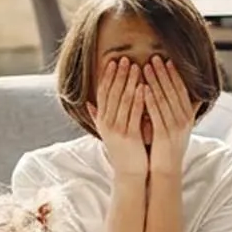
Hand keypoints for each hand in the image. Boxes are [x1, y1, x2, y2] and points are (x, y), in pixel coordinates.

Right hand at [87, 59, 147, 177]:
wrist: (129, 173)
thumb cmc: (123, 151)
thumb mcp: (107, 132)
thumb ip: (98, 117)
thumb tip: (88, 103)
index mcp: (102, 120)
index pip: (102, 93)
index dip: (107, 77)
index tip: (113, 62)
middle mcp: (106, 123)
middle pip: (112, 93)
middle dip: (119, 75)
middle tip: (125, 59)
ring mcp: (117, 130)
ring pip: (123, 101)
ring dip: (129, 82)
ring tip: (136, 67)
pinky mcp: (129, 136)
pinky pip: (134, 113)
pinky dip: (138, 99)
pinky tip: (144, 86)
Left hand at [142, 56, 194, 174]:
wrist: (167, 171)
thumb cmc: (171, 148)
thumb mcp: (183, 128)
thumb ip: (189, 111)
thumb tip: (198, 97)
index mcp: (188, 116)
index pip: (181, 90)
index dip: (174, 75)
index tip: (166, 60)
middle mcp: (184, 119)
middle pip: (173, 91)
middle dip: (163, 73)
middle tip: (154, 58)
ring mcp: (175, 127)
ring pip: (164, 99)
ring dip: (155, 82)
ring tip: (145, 67)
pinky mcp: (164, 135)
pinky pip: (156, 113)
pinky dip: (150, 100)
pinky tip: (143, 89)